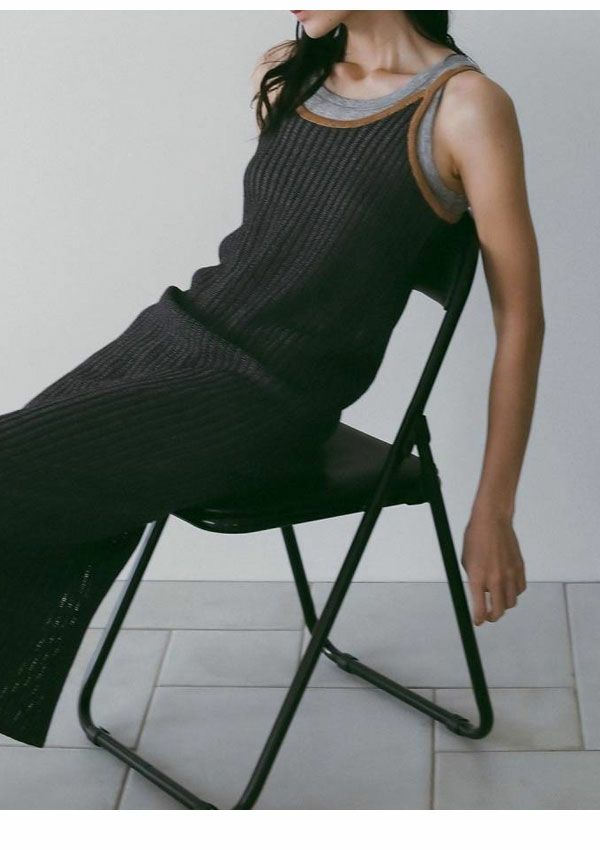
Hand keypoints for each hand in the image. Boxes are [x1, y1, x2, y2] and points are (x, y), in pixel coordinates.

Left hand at [460, 510, 526, 625]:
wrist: (492, 521)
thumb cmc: (475, 538)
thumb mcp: (466, 561)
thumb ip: (473, 580)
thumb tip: (478, 595)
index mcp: (478, 578)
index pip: (479, 608)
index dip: (478, 619)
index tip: (477, 622)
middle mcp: (495, 579)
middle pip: (499, 611)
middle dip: (492, 617)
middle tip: (488, 615)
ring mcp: (509, 574)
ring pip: (511, 602)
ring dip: (504, 604)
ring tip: (497, 598)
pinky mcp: (520, 568)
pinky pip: (520, 589)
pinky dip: (514, 592)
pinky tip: (507, 587)